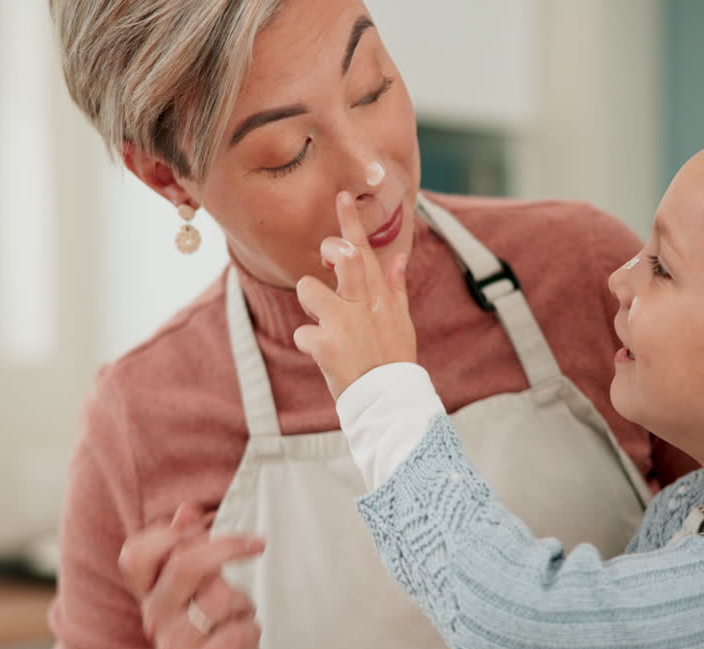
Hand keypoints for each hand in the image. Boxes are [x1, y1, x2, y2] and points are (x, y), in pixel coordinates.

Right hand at [118, 504, 266, 648]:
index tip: (207, 525)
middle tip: (255, 544)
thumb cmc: (216, 638)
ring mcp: (173, 647)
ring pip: (216, 598)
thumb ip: (191, 549)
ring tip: (244, 612)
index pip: (137, 553)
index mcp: (154, 594)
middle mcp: (157, 619)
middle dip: (226, 547)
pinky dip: (249, 630)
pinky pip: (229, 637)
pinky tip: (249, 633)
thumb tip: (185, 510)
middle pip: (184, 564)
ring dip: (244, 599)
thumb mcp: (204, 590)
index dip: (170, 531)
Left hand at [294, 191, 415, 398]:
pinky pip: (302, 333)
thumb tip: (398, 258)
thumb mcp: (401, 321)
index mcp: (380, 296)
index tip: (341, 195)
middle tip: (327, 266)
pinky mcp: (325, 345)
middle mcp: (362, 303)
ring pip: (307, 289)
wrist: (389, 399)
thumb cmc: (394, 358)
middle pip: (339, 257)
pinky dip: (310, 344)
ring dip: (310, 305)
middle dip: (327, 252)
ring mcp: (343, 322)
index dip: (350, 222)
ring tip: (325, 324)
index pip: (365, 251)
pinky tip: (324, 356)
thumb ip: (395, 287)